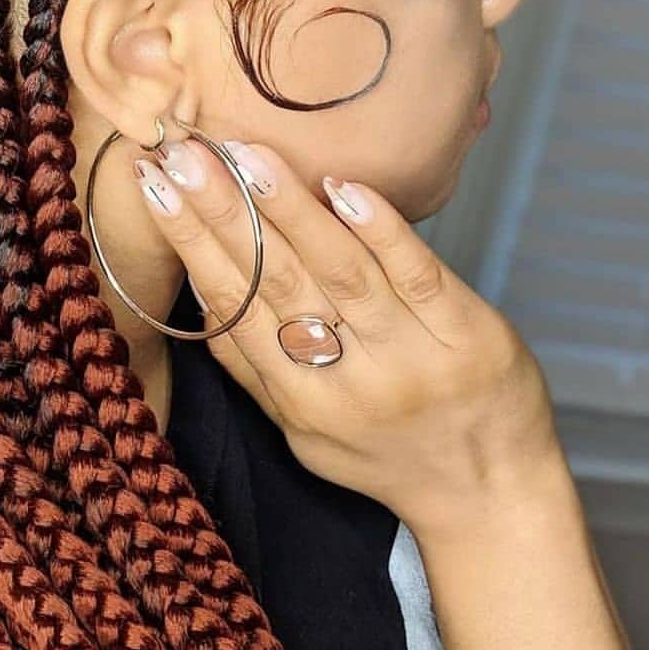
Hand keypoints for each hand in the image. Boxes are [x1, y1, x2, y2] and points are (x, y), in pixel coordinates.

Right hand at [135, 139, 559, 540]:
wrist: (493, 495)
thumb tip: (199, 292)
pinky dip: (380, 229)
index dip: (191, 243)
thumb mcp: (303, 431)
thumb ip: (252, 366)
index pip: (235, 308)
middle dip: (223, 212)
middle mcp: (350, 383)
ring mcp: (412, 357)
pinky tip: (343, 187)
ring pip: (341, 271)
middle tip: (182, 154)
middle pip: (277, 282)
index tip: (155, 187)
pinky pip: (418, 273)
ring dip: (290, 208)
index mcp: (300, 402)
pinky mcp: (469, 334)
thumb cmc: (384, 454)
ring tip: (247, 155)